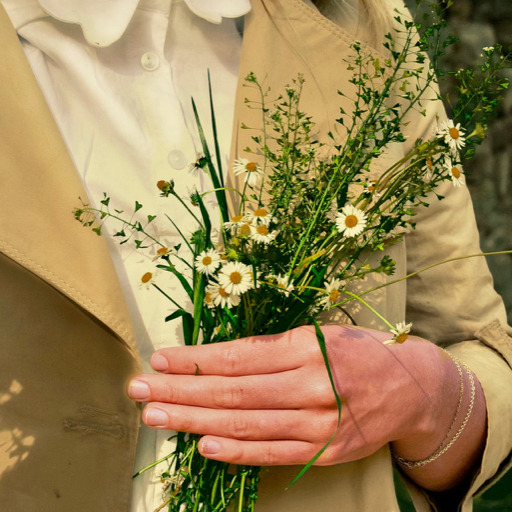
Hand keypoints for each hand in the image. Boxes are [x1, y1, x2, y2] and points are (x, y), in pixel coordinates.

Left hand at [127, 325, 463, 473]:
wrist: (413, 388)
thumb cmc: (361, 350)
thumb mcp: (321, 333)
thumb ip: (274, 347)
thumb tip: (222, 356)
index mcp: (310, 348)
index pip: (239, 356)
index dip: (195, 360)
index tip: (160, 359)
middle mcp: (313, 387)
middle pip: (233, 393)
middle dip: (181, 391)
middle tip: (139, 390)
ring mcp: (319, 424)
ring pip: (245, 425)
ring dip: (194, 421)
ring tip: (156, 416)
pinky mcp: (325, 451)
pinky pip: (272, 454)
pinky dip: (234, 451)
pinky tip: (201, 444)